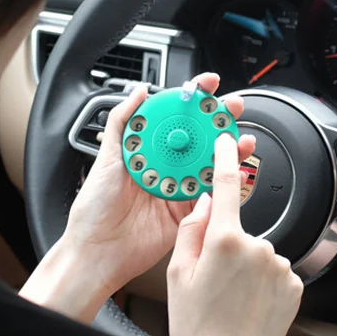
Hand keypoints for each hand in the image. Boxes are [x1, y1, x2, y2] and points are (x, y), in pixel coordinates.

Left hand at [61, 73, 255, 299]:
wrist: (97, 250)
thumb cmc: (94, 207)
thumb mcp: (105, 158)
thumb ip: (122, 123)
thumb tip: (139, 92)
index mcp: (147, 152)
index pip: (174, 119)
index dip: (193, 101)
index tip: (208, 85)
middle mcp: (164, 168)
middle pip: (198, 139)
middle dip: (219, 121)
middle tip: (233, 109)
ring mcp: (177, 189)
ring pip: (210, 165)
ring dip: (230, 150)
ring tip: (241, 139)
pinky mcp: (187, 214)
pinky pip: (211, 196)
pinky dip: (226, 184)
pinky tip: (234, 171)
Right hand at [167, 132, 303, 335]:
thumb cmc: (198, 327)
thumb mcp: (178, 275)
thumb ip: (190, 232)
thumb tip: (202, 204)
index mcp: (224, 240)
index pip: (225, 187)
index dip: (226, 159)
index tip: (227, 141)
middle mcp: (258, 247)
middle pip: (237, 231)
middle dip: (223, 247)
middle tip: (207, 282)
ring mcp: (280, 267)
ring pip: (256, 253)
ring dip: (243, 267)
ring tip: (227, 300)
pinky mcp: (295, 285)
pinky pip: (273, 272)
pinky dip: (260, 282)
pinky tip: (246, 305)